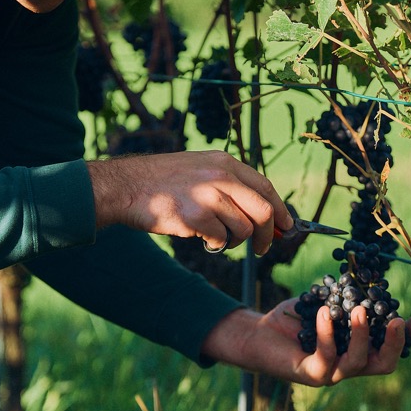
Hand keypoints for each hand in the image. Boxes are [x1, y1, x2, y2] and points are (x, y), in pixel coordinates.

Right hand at [85, 151, 292, 255]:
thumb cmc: (161, 181)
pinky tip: (200, 238)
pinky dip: (215, 245)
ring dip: (233, 241)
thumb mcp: (198, 167)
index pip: (265, 187)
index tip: (285, 226)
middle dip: (267, 234)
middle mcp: (220, 176)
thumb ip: (228, 183)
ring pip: (242, 229)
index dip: (280, 210)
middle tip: (262, 248)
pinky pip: (219, 239)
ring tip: (216, 238)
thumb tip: (262, 211)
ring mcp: (207, 196)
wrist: (125, 186)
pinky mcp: (194, 217)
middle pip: (263, 211)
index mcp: (224, 162)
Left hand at [200, 300, 410, 386]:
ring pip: (357, 362)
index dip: (410, 335)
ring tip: (359, 310)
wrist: (258, 335)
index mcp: (358, 349)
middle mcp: (349, 365)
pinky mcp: (310, 374)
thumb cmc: (294, 319)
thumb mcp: (325, 302)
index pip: (392, 346)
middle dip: (396, 344)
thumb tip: (365, 274)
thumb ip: (345, 296)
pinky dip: (327, 333)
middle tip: (398, 320)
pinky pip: (325, 356)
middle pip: (384, 364)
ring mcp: (331, 373)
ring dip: (362, 335)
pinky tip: (324, 312)